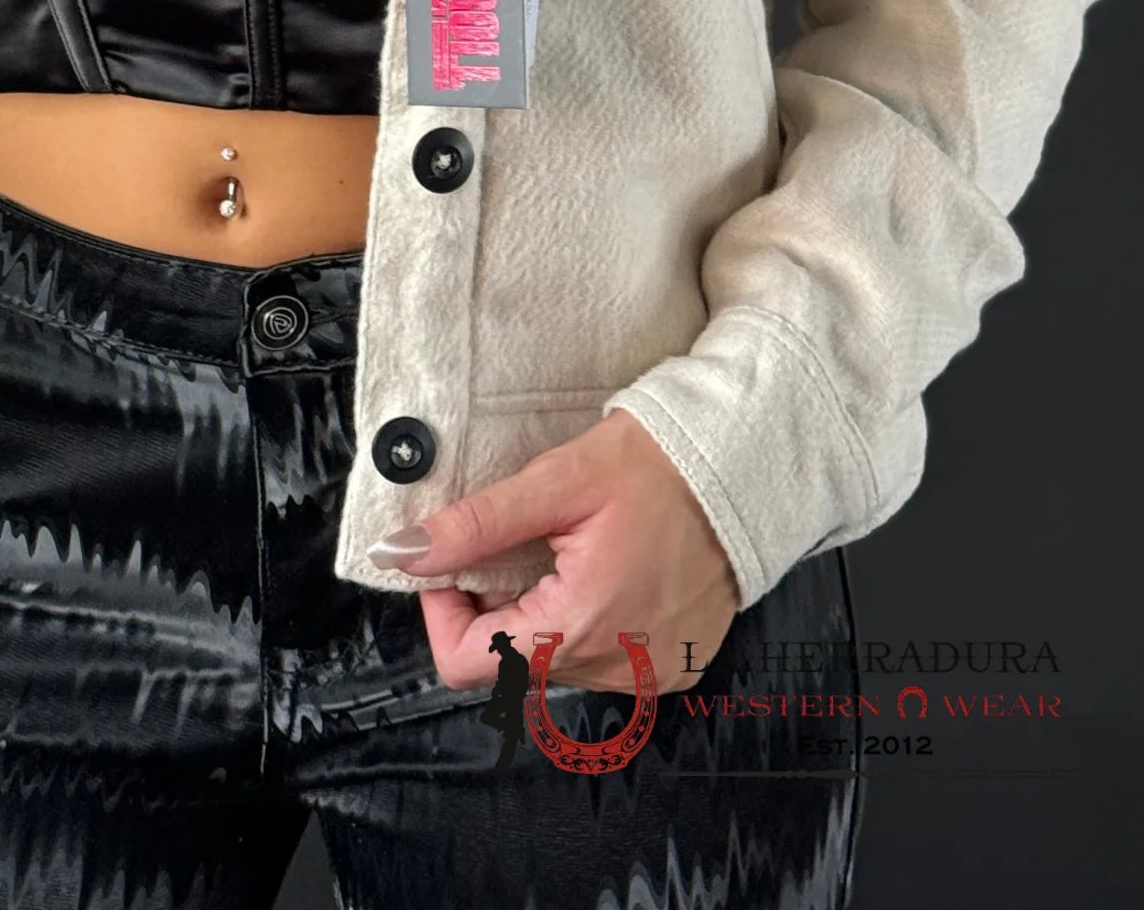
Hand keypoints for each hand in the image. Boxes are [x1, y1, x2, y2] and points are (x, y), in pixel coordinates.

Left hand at [382, 407, 740, 696]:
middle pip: (509, 667)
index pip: (467, 666)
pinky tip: (600, 573)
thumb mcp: (556, 483)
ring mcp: (649, 676)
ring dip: (538, 617)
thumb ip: (474, 526)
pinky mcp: (670, 669)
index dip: (442, 612)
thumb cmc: (656, 466)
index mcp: (582, 627)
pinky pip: (599, 661)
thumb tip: (399, 552)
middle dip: (492, 607)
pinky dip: (582, 624)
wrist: (744, 470)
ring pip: (553, 665)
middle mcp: (617, 669)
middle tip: (510, 546)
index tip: (452, 564)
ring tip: (563, 554)